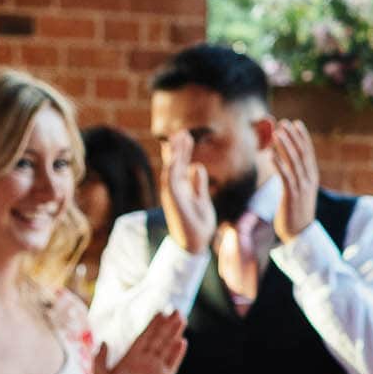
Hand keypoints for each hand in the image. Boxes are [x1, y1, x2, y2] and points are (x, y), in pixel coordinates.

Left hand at [91, 311, 186, 373]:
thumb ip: (100, 361)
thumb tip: (104, 342)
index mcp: (130, 357)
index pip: (144, 336)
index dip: (152, 324)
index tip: (160, 311)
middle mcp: (144, 361)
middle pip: (158, 338)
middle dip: (167, 325)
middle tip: (176, 310)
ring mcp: (155, 370)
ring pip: (167, 347)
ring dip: (174, 334)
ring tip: (182, 319)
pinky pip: (172, 363)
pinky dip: (177, 353)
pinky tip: (182, 342)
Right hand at [158, 130, 214, 254]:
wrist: (195, 242)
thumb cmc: (198, 223)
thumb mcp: (201, 198)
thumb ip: (198, 183)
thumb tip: (197, 166)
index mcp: (181, 187)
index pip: (181, 164)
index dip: (183, 150)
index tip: (186, 135)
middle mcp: (174, 189)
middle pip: (175, 164)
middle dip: (177, 148)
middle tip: (181, 131)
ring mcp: (172, 194)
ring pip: (172, 169)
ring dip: (174, 154)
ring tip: (178, 139)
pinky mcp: (173, 201)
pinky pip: (171, 183)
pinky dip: (172, 170)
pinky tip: (175, 159)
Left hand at [270, 118, 318, 243]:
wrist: (300, 234)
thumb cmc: (297, 212)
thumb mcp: (300, 191)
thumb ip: (296, 177)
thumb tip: (289, 164)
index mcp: (312, 177)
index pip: (308, 152)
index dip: (302, 137)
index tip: (296, 123)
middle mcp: (308, 180)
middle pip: (301, 154)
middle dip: (293, 137)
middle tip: (284, 123)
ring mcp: (301, 188)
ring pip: (293, 162)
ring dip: (285, 146)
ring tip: (277, 133)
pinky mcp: (291, 196)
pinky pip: (285, 177)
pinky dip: (279, 165)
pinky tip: (272, 155)